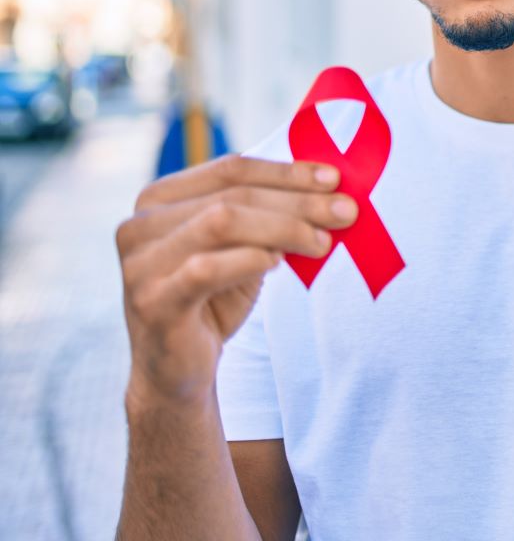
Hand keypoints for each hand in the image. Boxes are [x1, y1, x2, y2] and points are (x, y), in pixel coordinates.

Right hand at [116, 153, 356, 408]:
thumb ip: (267, 212)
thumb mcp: (241, 245)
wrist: (177, 373)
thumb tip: (330, 184)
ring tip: (323, 241)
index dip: (286, 171)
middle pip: (233, 196)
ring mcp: (140, 264)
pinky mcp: (151, 302)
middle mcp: (139, 225)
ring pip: (221, 222)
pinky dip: (249, 259)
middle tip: (346, 211)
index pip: (232, 169)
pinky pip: (206, 268)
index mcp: (159, 198)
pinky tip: (277, 263)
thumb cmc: (213, 298)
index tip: (334, 178)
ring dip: (283, 227)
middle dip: (297, 201)